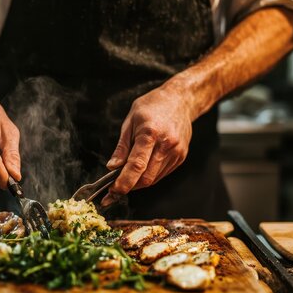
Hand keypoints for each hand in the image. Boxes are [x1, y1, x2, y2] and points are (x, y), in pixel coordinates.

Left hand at [102, 85, 192, 205]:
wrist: (180, 100)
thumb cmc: (152, 106)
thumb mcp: (130, 122)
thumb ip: (122, 147)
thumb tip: (112, 167)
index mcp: (150, 133)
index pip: (136, 165)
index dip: (124, 182)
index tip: (113, 191)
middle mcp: (166, 145)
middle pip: (146, 178)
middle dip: (129, 186)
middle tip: (115, 187)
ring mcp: (176, 152)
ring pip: (154, 179)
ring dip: (138, 182)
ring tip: (127, 176)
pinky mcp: (181, 157)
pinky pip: (161, 174)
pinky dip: (149, 176)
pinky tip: (142, 168)